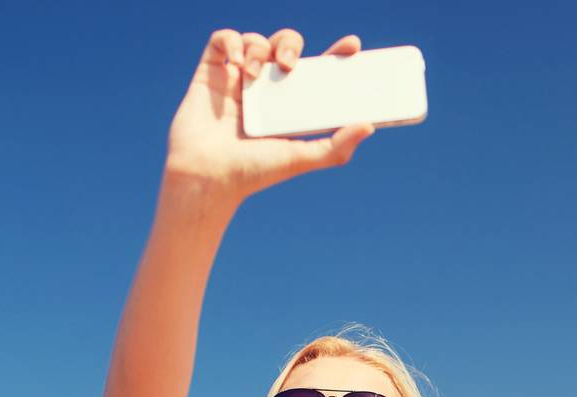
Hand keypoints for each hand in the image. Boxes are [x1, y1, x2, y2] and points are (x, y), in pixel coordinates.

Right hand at [163, 28, 374, 199]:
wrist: (207, 176)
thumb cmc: (253, 172)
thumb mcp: (300, 159)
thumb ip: (336, 147)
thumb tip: (369, 126)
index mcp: (290, 104)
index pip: (317, 71)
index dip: (335, 55)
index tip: (352, 47)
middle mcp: (266, 88)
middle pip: (287, 47)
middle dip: (291, 45)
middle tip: (291, 65)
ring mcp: (239, 78)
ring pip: (257, 41)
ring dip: (260, 49)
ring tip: (255, 76)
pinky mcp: (211, 72)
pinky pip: (222, 40)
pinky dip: (232, 41)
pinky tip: (237, 63)